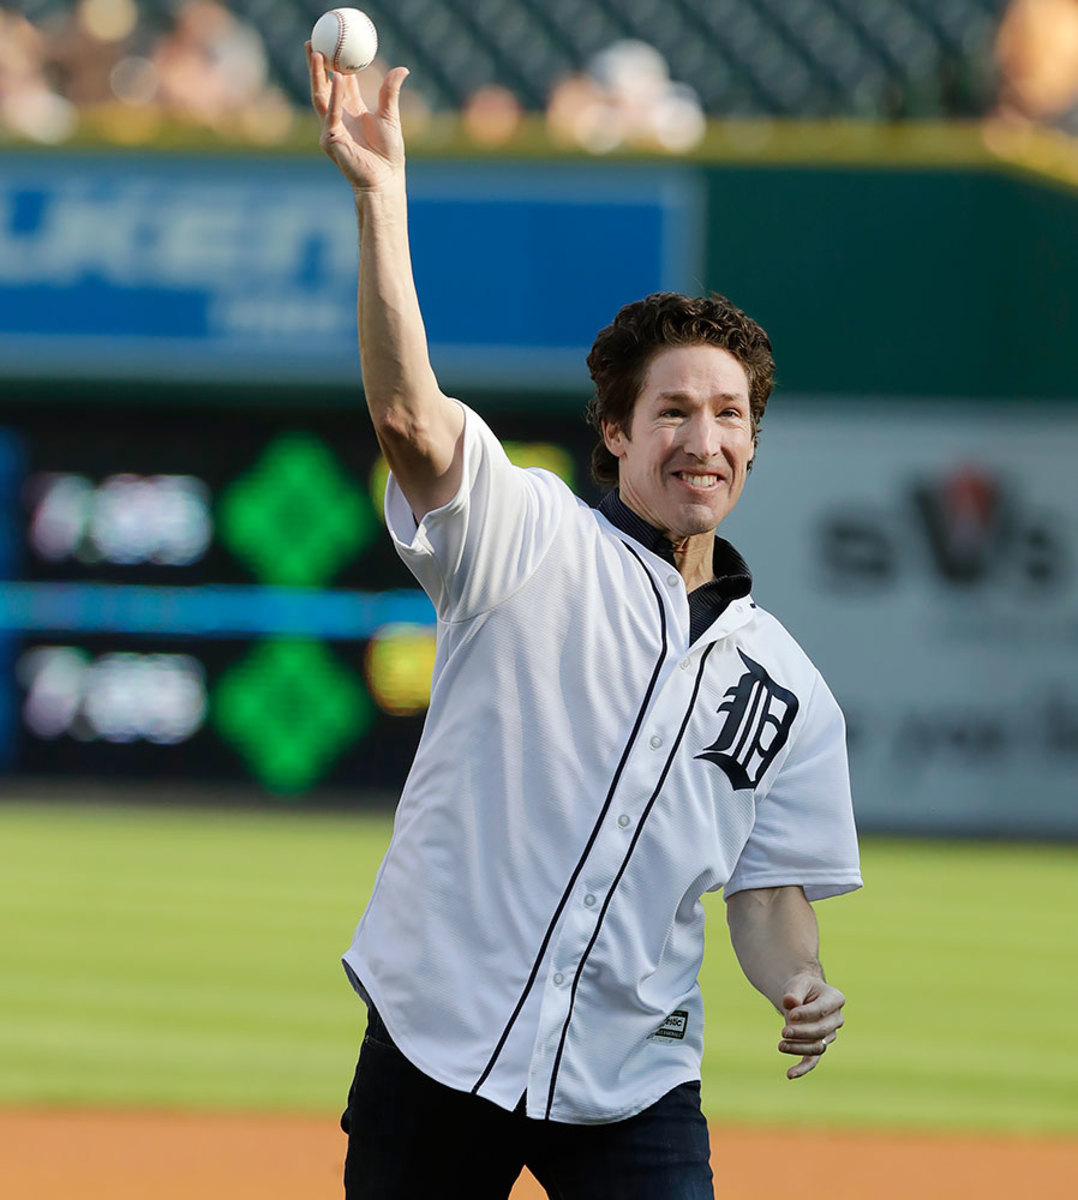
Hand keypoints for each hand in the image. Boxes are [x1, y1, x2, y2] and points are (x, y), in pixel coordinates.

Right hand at [307, 42, 408, 192]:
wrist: (384, 179)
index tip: (334, 42)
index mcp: (351, 111)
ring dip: (316, 74)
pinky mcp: (330, 139)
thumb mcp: (390, 116)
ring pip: (320, 95)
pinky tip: (337, 78)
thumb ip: (390, 92)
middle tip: (314, 40)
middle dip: (316, 64)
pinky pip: (330, 114)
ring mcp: (331, 128)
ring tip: (316, 52)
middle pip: (323, 85)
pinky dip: (334, 96)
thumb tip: (403, 68)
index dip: (336, 62)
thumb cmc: (388, 154)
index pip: (340, 81)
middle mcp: (338, 117)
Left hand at [778, 973, 845, 1079]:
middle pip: (821, 1031)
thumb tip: (789, 1002)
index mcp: (835, 999)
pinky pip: (812, 1061)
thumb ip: (793, 992)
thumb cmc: (801, 988)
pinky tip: (790, 1074)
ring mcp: (829, 1035)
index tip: (789, 1014)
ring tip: (781, 1045)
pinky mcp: (818, 1046)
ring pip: (817, 1047)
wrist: (801, 995)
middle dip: (802, 1033)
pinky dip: (802, 1068)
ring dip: (798, 1048)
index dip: (806, 1013)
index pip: (822, 1010)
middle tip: (784, 1032)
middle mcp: (836, 1019)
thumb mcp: (797, 984)